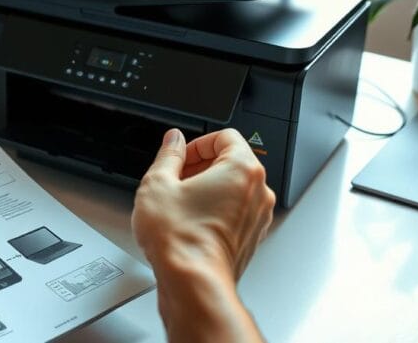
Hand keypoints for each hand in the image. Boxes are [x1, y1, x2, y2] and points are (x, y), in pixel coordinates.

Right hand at [132, 128, 274, 277]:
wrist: (192, 282)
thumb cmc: (180, 238)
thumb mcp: (158, 183)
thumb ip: (168, 154)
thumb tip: (173, 142)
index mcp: (242, 169)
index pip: (225, 136)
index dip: (197, 143)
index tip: (181, 155)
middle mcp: (258, 192)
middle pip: (232, 162)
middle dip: (201, 166)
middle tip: (176, 178)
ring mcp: (258, 217)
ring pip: (234, 188)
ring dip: (207, 188)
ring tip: (179, 202)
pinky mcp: (251, 238)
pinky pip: (235, 212)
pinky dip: (215, 210)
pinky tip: (189, 221)